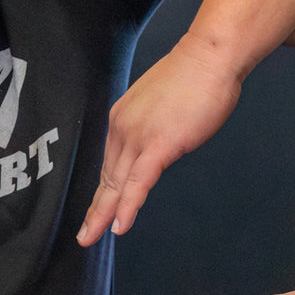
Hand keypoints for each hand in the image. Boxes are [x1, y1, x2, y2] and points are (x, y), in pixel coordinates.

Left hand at [77, 35, 239, 244]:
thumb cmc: (194, 77)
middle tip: (85, 235)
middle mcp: (122, 127)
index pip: (109, 162)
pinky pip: (138, 183)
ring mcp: (139, 136)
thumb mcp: (162, 105)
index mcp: (122, 117)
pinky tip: (120, 226)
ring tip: (93, 237)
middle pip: (107, 177)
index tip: (96, 209)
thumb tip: (159, 144)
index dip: (103, 190)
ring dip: (104, 214)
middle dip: (96, 209)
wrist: (209, 57)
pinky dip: (128, 206)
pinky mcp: (159, 144)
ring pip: (117, 184)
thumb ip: (154, 127)